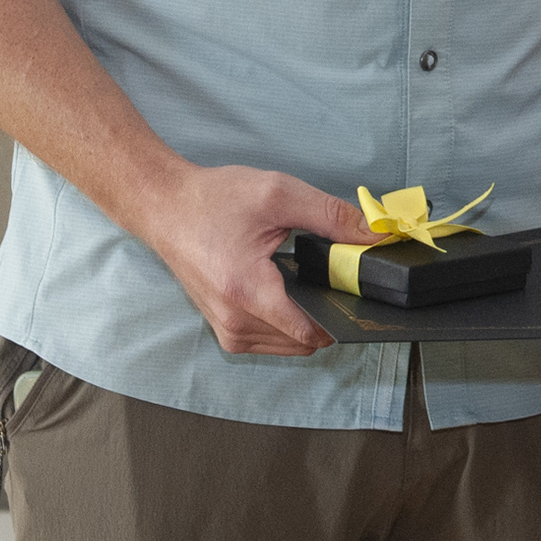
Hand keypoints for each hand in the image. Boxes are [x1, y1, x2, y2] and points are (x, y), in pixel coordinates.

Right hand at [137, 162, 370, 356]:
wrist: (166, 207)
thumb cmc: (215, 200)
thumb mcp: (279, 194)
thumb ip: (331, 216)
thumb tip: (374, 235)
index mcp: (248, 292)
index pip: (310, 331)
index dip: (342, 313)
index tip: (356, 291)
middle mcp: (235, 322)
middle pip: (304, 341)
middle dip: (327, 313)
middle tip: (332, 276)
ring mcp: (227, 331)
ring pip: (290, 345)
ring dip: (306, 319)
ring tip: (306, 279)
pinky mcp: (224, 331)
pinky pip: (271, 341)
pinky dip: (287, 322)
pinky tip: (288, 290)